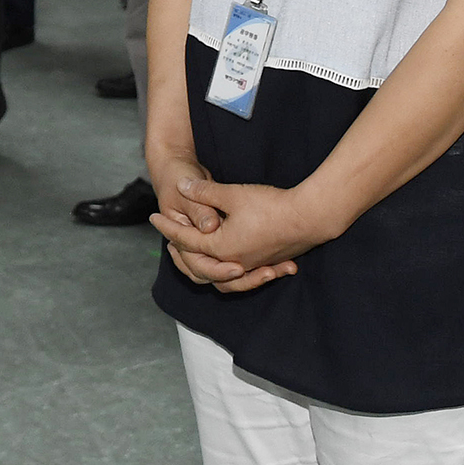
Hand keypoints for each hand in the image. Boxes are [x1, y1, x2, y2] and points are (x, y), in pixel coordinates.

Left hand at [149, 178, 309, 294]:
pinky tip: (232, 264)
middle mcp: (234, 263)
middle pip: (199, 264)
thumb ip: (204, 193)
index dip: (168, 227)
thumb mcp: (232, 194)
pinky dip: (231, 273)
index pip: (186, 240)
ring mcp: (252, 267)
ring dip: (205, 268)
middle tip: (170, 238)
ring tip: (195, 254)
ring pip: (221, 278)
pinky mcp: (267, 264)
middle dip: (182, 251)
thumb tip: (181, 186)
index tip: (153, 217)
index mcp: (221, 247)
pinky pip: (242, 277)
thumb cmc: (271, 205)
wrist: (310, 218)